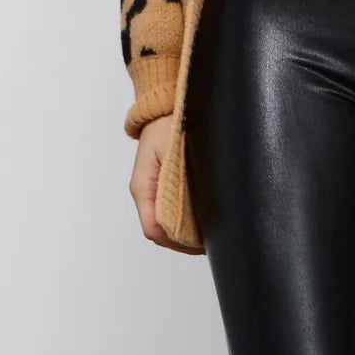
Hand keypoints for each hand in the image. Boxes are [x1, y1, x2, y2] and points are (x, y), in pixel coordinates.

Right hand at [129, 114, 204, 252]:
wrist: (164, 109)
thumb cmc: (166, 126)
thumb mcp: (168, 152)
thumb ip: (171, 183)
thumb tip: (181, 213)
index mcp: (142, 188)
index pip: (154, 230)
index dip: (177, 242)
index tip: (201, 244)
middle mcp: (146, 194)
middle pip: (162, 233)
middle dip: (185, 242)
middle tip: (212, 244)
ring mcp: (154, 193)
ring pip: (168, 226)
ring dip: (188, 234)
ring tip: (212, 236)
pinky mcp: (164, 189)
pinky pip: (173, 213)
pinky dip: (189, 222)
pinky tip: (207, 222)